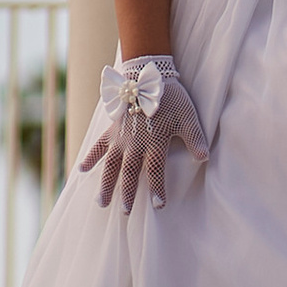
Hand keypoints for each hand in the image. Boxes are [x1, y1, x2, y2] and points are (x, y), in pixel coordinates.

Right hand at [78, 55, 207, 210]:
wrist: (149, 74)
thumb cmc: (171, 96)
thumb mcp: (187, 116)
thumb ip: (195, 138)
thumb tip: (204, 158)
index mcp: (154, 142)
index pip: (156, 171)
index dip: (158, 190)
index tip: (159, 206)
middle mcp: (134, 143)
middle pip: (129, 173)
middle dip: (128, 194)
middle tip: (126, 212)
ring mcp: (120, 137)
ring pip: (110, 165)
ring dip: (106, 183)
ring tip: (102, 202)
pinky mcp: (111, 128)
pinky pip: (98, 145)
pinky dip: (90, 157)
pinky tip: (81, 170)